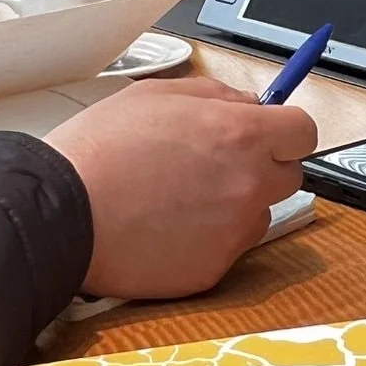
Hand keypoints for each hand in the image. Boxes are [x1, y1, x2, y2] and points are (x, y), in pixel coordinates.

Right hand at [48, 77, 318, 300]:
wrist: (61, 214)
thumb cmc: (99, 152)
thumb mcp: (157, 95)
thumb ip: (216, 95)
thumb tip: (249, 103)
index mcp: (240, 134)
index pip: (304, 132)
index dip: (285, 130)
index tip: (270, 132)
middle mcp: (248, 185)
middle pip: (289, 175)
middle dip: (262, 166)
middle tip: (216, 164)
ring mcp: (233, 232)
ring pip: (258, 214)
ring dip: (234, 205)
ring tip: (179, 198)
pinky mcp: (213, 270)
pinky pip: (227, 249)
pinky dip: (206, 239)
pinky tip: (166, 226)